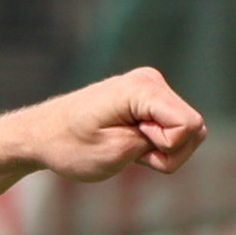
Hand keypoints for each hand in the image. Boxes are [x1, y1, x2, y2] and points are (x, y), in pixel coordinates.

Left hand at [10, 67, 206, 183]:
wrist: (40, 135)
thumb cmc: (70, 146)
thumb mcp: (115, 153)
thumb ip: (159, 142)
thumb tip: (192, 130)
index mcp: (142, 88)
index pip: (189, 125)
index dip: (166, 148)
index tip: (134, 144)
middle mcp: (151, 81)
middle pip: (194, 128)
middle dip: (169, 151)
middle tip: (129, 150)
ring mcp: (152, 88)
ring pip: (188, 131)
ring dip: (162, 150)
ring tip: (127, 146)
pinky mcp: (150, 100)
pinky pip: (175, 129)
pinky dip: (156, 144)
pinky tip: (129, 141)